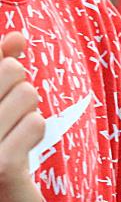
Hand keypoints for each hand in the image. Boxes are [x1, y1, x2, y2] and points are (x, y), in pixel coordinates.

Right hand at [0, 31, 43, 201]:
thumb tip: (18, 37)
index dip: (5, 60)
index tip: (12, 75)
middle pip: (12, 71)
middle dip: (20, 92)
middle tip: (8, 120)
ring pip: (27, 95)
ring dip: (28, 115)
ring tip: (12, 136)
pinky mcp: (1, 164)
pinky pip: (36, 124)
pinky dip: (34, 134)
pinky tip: (21, 151)